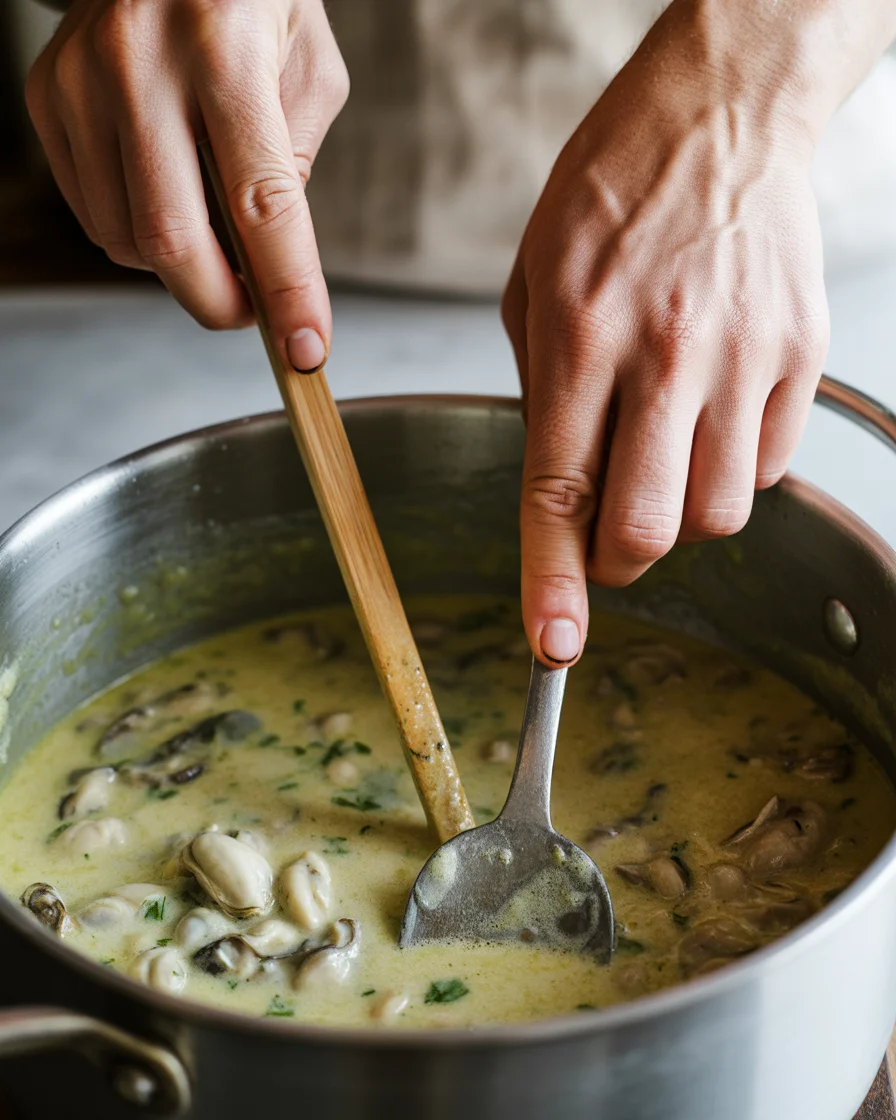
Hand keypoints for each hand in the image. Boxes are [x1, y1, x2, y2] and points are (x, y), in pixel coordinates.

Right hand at [26, 0, 348, 370]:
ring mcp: (81, 81)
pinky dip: (140, 234)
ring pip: (127, 240)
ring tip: (215, 229)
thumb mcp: (309, 69)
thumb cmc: (254, 0)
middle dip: (220, 305)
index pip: (261, 204)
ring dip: (182, 265)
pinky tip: (169, 194)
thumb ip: (295, 167)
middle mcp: (140, 64)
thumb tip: (271, 263)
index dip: (286, 290)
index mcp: (225, 51)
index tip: (306, 350)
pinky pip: (95, 213)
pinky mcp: (48, 97)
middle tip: (253, 313)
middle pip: (173, 242)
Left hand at [502, 1, 832, 666]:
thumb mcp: (534, 279)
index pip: (560, 490)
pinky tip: (710, 418)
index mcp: (580, 334)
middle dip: (618, 563)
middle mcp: (666, 353)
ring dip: (680, 514)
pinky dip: (732, 470)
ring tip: (663, 455)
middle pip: (649, 526)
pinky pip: (769, 466)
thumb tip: (562, 488)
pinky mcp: (799, 354)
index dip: (552, 582)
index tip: (551, 643)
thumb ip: (541, 392)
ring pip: (718, 511)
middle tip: (607, 540)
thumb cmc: (612, 190)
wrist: (720, 115)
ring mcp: (744, 355)